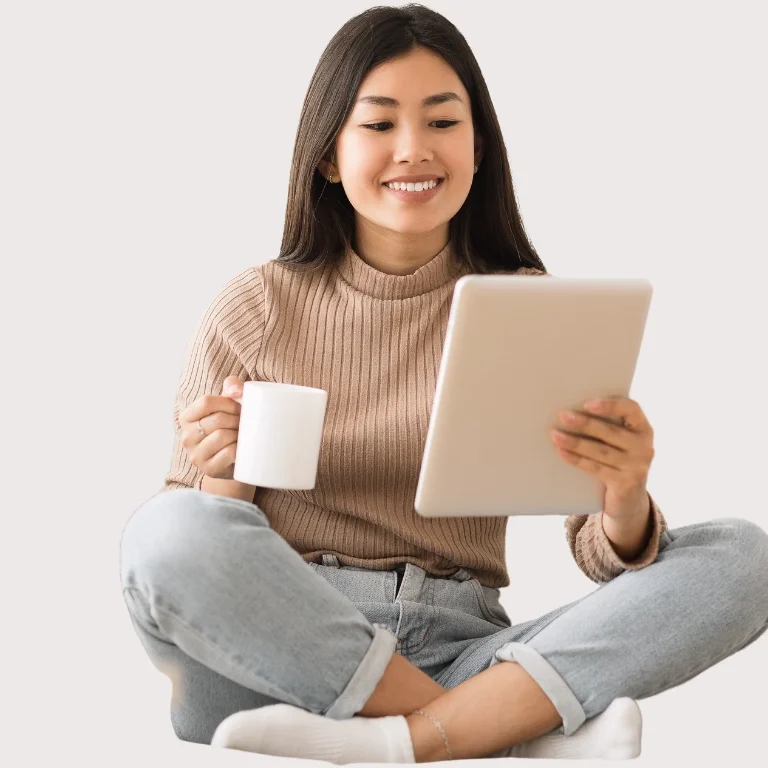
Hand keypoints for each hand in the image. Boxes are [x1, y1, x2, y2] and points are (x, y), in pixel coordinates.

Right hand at [178, 375, 245, 478]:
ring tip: (243, 435)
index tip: (240, 408)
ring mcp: (196, 455)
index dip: (228, 403)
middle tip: (245, 424)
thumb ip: (232, 386)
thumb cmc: (231, 426)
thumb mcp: (229, 404)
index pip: (206, 402)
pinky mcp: (209, 469)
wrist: (235, 460)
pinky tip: (241, 449)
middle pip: (218, 419)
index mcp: (187, 417)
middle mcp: (186, 437)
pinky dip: (239, 449)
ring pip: (223, 436)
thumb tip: (236, 391)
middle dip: (237, 420)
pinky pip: (229, 453)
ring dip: (239, 434)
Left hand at [549, 396, 654, 520]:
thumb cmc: (617, 458)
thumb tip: (572, 410)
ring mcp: (636, 467)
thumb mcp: (620, 441)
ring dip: (576, 442)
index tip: (587, 404)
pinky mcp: (625, 484)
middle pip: (611, 432)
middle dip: (585, 423)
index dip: (610, 405)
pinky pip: (596, 468)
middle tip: (563, 416)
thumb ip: (606, 424)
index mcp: (643, 429)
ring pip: (601, 451)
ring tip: (555, 435)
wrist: (629, 497)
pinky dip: (577, 459)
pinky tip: (562, 452)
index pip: (632, 410)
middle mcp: (644, 447)